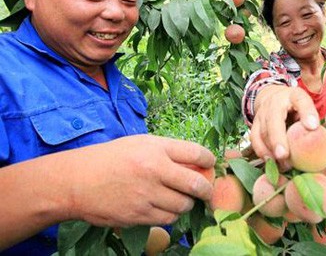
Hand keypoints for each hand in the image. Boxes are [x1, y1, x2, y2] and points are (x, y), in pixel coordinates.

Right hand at [65, 135, 215, 226]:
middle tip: (207, 191)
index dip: (209, 160)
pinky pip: (167, 218)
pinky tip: (167, 208)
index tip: (210, 164)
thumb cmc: (110, 158)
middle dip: (207, 189)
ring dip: (188, 203)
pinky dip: (172, 214)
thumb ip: (167, 152)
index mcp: (156, 148)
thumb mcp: (139, 144)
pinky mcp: (139, 215)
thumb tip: (195, 163)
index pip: (196, 153)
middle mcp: (154, 170)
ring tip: (183, 199)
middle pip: (196, 184)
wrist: (77, 181)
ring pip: (183, 205)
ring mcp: (147, 194)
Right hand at [250, 85, 318, 164]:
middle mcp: (274, 102)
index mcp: (293, 95)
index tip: (313, 126)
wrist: (273, 97)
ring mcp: (262, 113)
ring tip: (281, 164)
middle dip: (277, 139)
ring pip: (262, 132)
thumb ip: (311, 116)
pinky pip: (254, 138)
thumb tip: (314, 129)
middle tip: (284, 155)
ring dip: (270, 150)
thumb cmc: (294, 105)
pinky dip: (261, 151)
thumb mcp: (306, 105)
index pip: (300, 100)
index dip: (307, 113)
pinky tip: (270, 161)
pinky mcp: (254, 123)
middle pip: (274, 120)